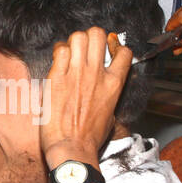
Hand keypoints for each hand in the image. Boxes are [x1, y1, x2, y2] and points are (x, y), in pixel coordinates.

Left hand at [40, 28, 130, 167]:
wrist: (71, 148)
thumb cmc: (90, 138)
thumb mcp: (110, 116)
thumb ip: (109, 98)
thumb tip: (104, 93)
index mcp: (114, 84)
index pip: (124, 52)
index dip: (115, 48)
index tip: (107, 52)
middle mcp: (97, 74)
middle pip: (97, 34)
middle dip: (90, 38)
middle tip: (84, 49)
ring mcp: (76, 73)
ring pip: (78, 36)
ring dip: (73, 42)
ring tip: (70, 53)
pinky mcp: (57, 77)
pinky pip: (59, 50)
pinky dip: (58, 51)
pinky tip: (58, 62)